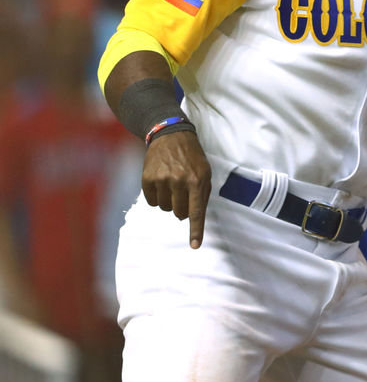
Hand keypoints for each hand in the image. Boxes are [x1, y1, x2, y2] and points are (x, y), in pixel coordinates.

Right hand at [141, 130, 210, 248]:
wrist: (171, 135)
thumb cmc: (192, 158)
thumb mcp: (205, 172)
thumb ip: (202, 194)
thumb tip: (192, 217)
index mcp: (197, 180)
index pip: (197, 211)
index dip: (196, 230)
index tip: (194, 246)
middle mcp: (179, 181)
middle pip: (179, 213)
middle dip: (182, 209)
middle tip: (183, 194)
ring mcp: (162, 179)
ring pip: (164, 208)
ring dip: (169, 201)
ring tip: (172, 184)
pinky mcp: (147, 179)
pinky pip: (151, 202)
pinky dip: (156, 197)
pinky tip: (160, 182)